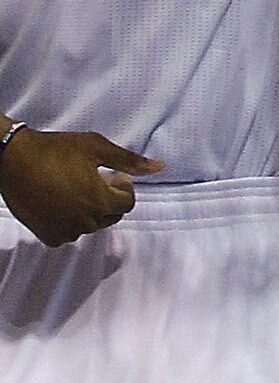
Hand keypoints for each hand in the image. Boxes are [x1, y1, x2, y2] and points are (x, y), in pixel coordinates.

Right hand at [0, 125, 160, 243]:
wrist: (15, 161)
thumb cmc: (57, 150)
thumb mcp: (97, 147)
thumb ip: (128, 160)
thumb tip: (160, 167)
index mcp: (100, 201)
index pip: (127, 203)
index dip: (122, 186)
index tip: (111, 173)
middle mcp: (85, 222)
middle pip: (110, 216)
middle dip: (108, 198)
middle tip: (94, 178)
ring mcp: (64, 232)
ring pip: (90, 225)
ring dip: (90, 210)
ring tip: (76, 187)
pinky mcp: (46, 236)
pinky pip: (69, 233)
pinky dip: (71, 220)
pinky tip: (61, 201)